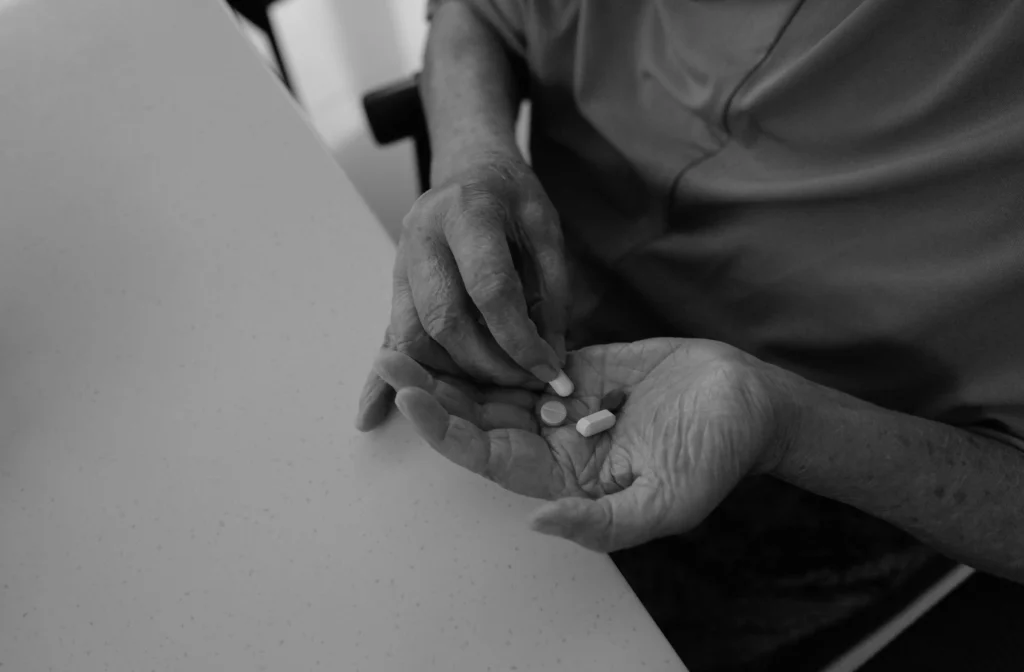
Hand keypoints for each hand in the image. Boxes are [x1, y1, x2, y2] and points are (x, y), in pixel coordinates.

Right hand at [356, 155, 569, 431]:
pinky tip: (380, 409)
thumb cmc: (512, 196)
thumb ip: (552, 291)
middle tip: (523, 384)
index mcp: (466, 211)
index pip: (490, 289)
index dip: (519, 337)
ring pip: (411, 334)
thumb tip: (550, 357)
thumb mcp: (546, 230)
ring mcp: (400, 259)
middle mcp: (422, 234)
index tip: (547, 369)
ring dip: (451, 373)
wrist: (466, 166)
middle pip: (443, 318)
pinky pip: (392, 334)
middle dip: (486, 364)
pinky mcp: (393, 283)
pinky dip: (395, 373)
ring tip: (492, 388)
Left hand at [372, 338, 789, 551]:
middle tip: (386, 355)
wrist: (747, 400)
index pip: (487, 455)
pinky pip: (521, 353)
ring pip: (492, 383)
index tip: (408, 395)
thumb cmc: (714, 456)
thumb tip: (537, 522)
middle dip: (431, 390)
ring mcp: (560, 404)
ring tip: (410, 329)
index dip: (445, 429)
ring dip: (452, 361)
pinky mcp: (574, 367)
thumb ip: (601, 523)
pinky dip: (492, 336)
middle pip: (477, 417)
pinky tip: (461, 314)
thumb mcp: (665, 502)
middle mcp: (551, 444)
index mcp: (561, 480)